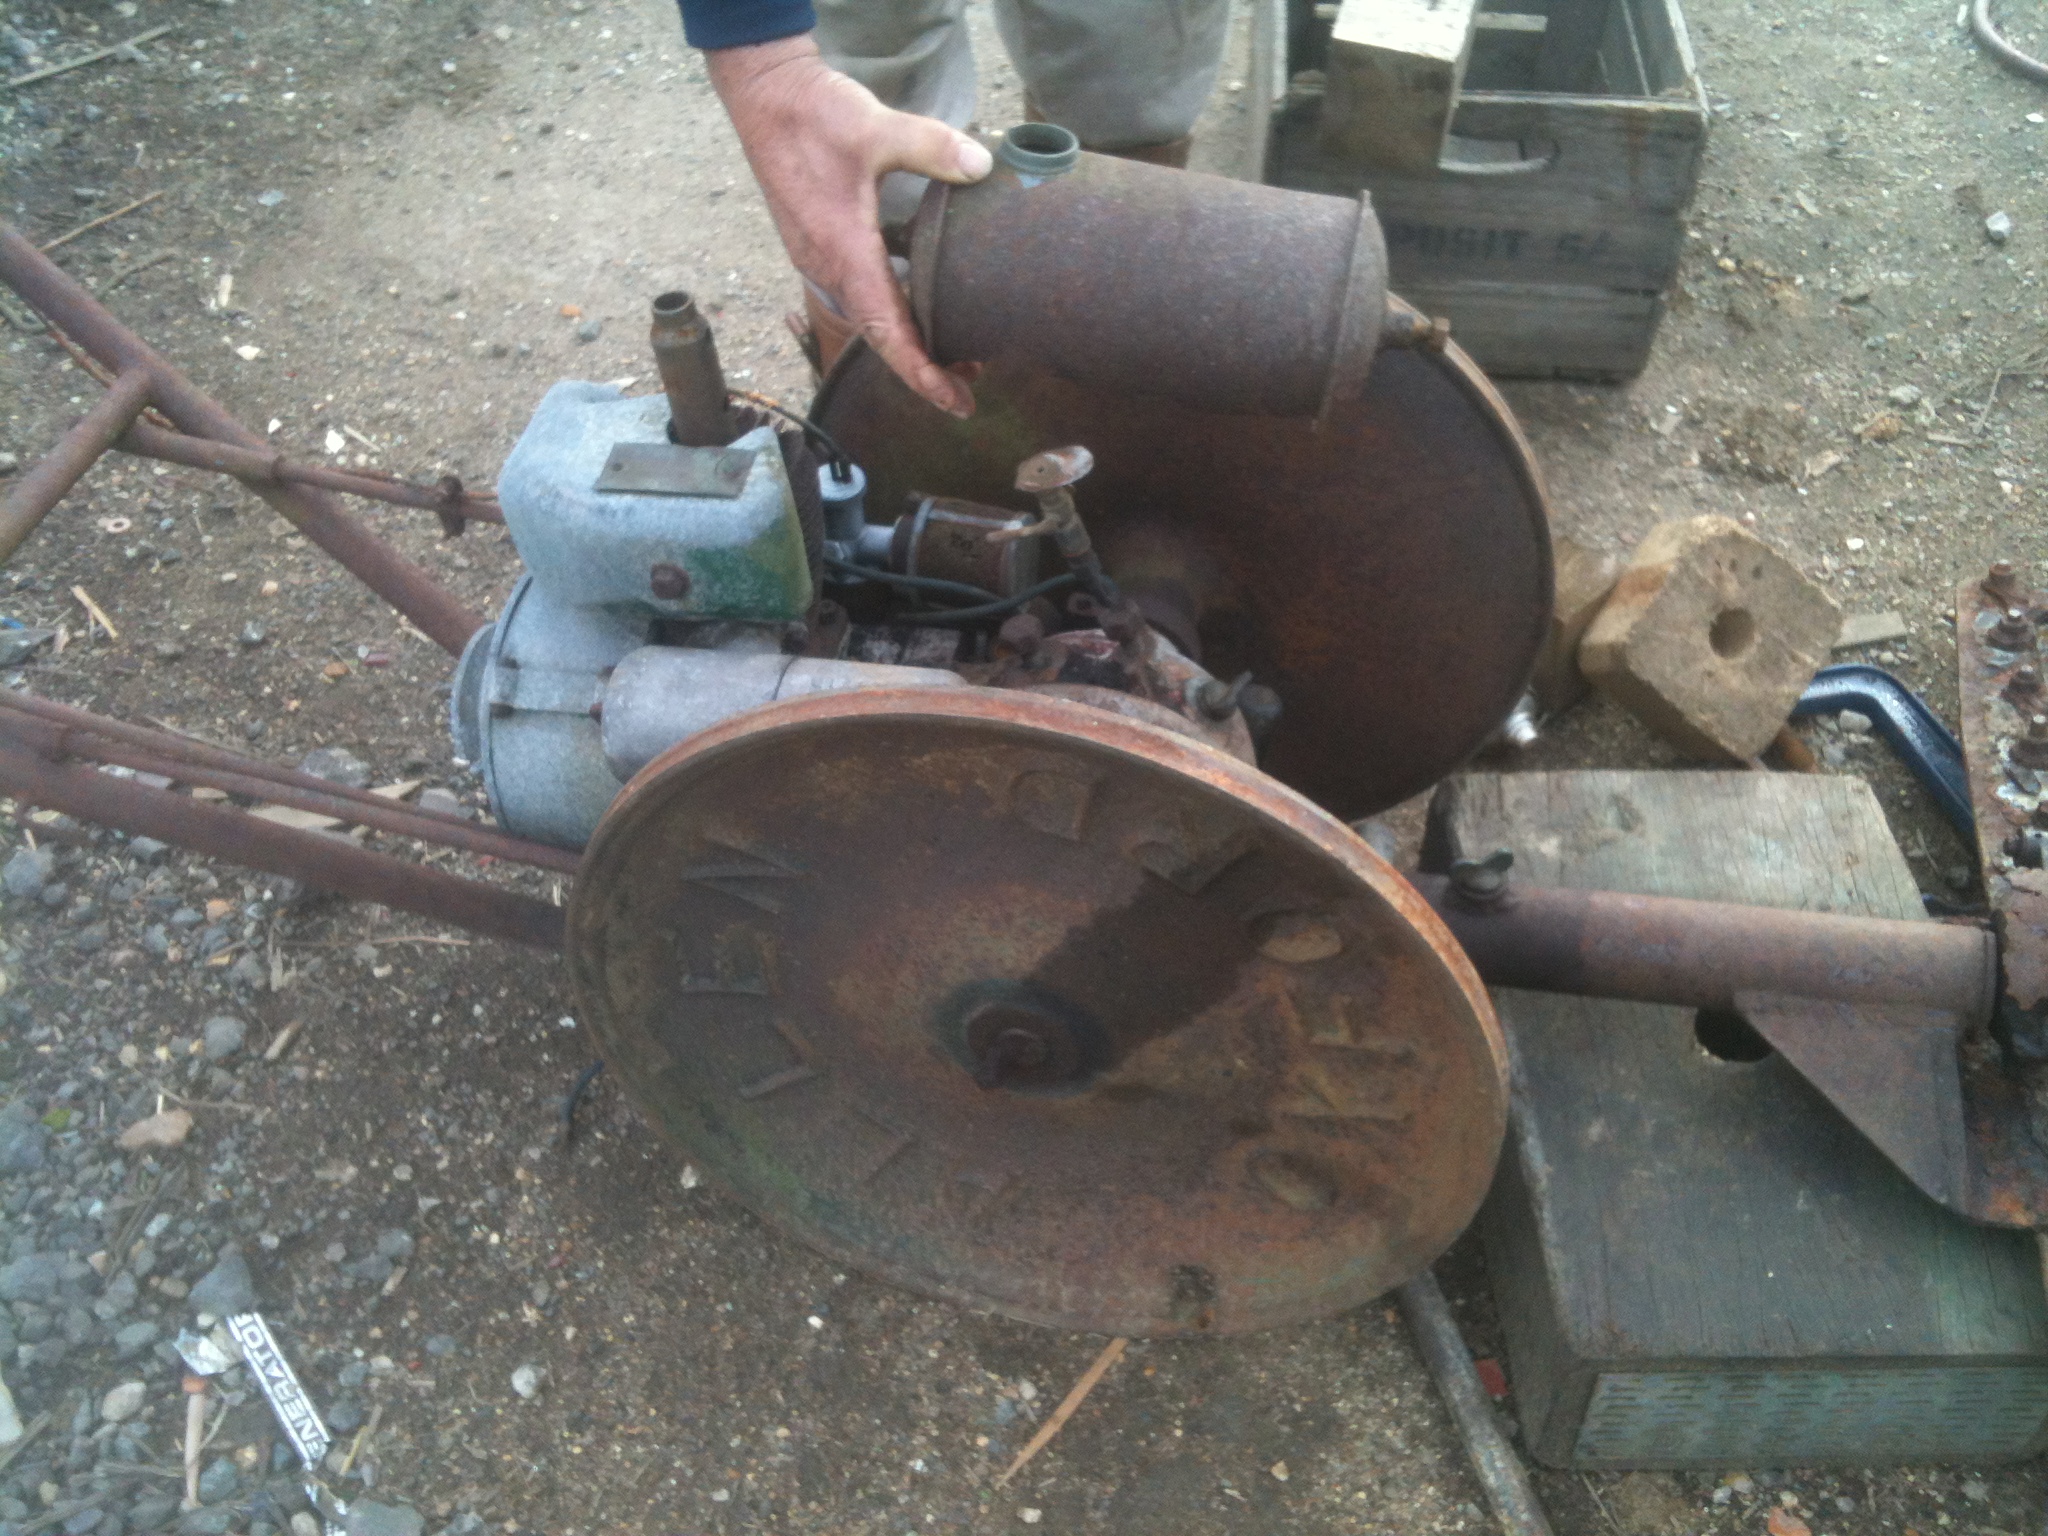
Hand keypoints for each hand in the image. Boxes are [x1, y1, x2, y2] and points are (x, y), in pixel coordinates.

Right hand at [707, 35, 992, 417]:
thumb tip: (981, 164)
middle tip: (969, 388)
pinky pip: (858, 294)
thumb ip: (931, 147)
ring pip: (868, 318)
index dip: (921, 373)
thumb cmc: (812, 113)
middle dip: (923, 369)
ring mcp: (820, 258)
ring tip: (954, 357)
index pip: (886, 332)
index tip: (954, 401)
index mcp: (843, 252)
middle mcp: (828, 266)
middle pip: (879, 337)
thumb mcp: (876, 127)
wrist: (764, 95)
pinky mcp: (820, 244)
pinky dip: (891, 312)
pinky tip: (921, 304)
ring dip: (907, 342)